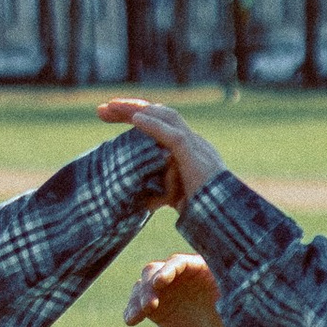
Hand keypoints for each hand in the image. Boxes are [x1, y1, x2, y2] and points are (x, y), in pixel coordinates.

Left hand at [97, 94, 227, 205]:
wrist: (225, 219)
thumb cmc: (204, 213)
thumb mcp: (174, 198)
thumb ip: (159, 192)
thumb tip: (139, 199)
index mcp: (188, 149)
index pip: (160, 124)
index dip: (136, 117)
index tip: (109, 115)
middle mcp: (193, 142)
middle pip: (160, 114)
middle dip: (130, 108)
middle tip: (102, 109)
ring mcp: (196, 146)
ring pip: (167, 116)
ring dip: (137, 109)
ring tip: (112, 107)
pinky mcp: (195, 156)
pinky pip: (173, 135)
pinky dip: (153, 126)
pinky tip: (134, 119)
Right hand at [124, 252, 233, 326]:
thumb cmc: (234, 314)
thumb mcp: (233, 302)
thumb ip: (224, 292)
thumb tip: (223, 286)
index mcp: (198, 266)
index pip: (178, 262)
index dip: (167, 270)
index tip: (160, 283)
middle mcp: (178, 274)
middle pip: (154, 271)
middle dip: (148, 286)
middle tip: (150, 306)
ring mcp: (165, 290)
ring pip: (143, 286)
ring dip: (137, 299)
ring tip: (137, 316)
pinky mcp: (156, 307)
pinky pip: (138, 305)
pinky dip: (132, 310)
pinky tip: (130, 320)